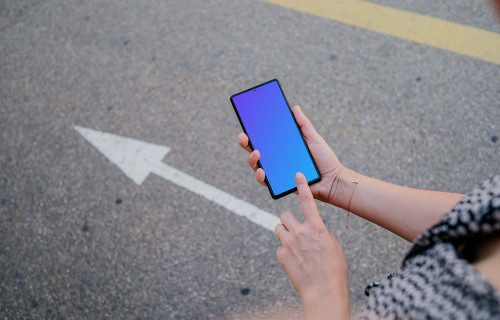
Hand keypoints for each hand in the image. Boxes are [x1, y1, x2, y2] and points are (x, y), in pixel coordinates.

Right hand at [238, 105, 343, 203]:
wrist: (334, 180)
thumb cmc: (325, 160)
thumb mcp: (314, 138)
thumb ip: (303, 124)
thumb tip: (295, 108)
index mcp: (283, 148)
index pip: (264, 139)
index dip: (253, 132)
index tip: (247, 123)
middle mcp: (278, 160)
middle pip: (256, 151)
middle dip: (246, 143)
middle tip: (243, 136)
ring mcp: (277, 173)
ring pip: (257, 166)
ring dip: (252, 159)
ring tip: (256, 153)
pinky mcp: (280, 185)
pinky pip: (266, 182)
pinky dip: (261, 177)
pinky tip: (262, 171)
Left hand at [275, 173, 349, 319]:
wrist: (323, 291)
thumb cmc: (333, 269)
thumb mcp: (334, 245)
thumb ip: (321, 232)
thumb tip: (312, 230)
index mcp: (316, 227)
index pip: (307, 201)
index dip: (302, 186)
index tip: (297, 174)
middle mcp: (300, 232)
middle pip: (285, 214)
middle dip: (288, 220)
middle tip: (294, 229)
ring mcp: (288, 243)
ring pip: (279, 229)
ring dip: (285, 234)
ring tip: (295, 246)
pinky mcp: (281, 254)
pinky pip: (280, 246)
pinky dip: (285, 251)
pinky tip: (295, 261)